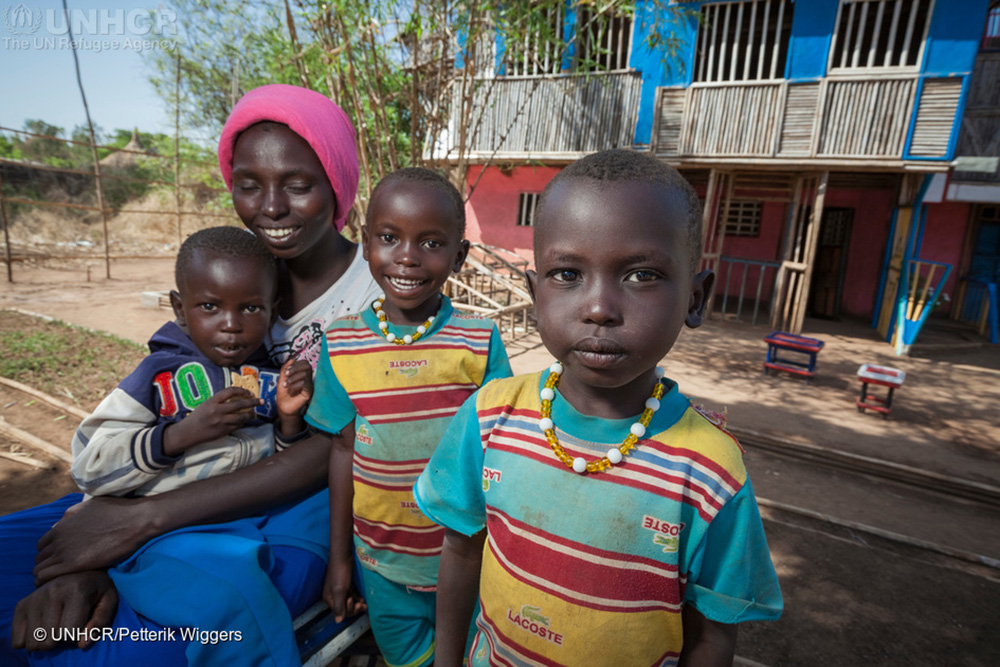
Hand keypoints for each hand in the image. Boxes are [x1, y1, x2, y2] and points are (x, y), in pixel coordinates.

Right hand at [11, 571, 117, 651]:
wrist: (78, 572)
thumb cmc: (97, 590)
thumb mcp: (109, 601)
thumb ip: (100, 623)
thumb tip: (82, 644)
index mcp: (76, 591)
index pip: (68, 633)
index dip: (77, 635)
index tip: (82, 623)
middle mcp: (52, 592)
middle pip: (49, 641)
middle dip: (60, 640)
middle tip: (68, 623)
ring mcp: (34, 598)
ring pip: (33, 643)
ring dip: (45, 641)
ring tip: (56, 624)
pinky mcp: (22, 605)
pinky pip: (18, 641)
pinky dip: (29, 640)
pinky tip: (42, 627)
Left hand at [33, 497, 153, 583]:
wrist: (136, 520)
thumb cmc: (117, 512)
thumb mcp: (88, 507)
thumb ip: (69, 517)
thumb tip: (57, 527)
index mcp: (60, 527)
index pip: (41, 546)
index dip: (49, 553)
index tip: (60, 560)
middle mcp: (58, 539)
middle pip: (40, 558)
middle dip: (47, 565)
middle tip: (61, 572)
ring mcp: (64, 552)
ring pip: (39, 570)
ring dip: (47, 575)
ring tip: (62, 580)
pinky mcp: (74, 564)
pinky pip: (46, 577)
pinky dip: (47, 582)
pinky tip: (60, 584)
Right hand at [163, 387, 260, 455]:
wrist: (188, 432)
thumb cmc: (197, 417)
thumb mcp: (206, 404)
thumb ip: (219, 401)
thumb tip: (237, 397)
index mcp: (212, 401)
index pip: (229, 391)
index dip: (241, 390)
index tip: (249, 392)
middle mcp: (217, 411)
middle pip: (239, 404)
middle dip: (252, 402)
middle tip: (260, 401)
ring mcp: (221, 422)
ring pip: (241, 417)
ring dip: (250, 414)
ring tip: (254, 413)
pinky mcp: (223, 431)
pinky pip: (237, 426)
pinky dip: (243, 423)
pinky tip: (245, 421)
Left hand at [277, 358, 312, 420]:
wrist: (283, 407)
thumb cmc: (283, 394)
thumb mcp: (282, 378)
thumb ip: (286, 368)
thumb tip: (292, 358)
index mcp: (302, 374)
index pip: (304, 363)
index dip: (295, 364)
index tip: (286, 371)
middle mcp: (308, 379)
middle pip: (307, 365)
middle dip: (295, 368)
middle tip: (286, 374)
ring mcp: (309, 385)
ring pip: (305, 374)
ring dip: (292, 378)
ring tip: (285, 385)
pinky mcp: (309, 392)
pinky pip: (304, 383)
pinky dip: (295, 385)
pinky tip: (290, 390)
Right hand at [322, 554, 366, 622]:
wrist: (344, 555)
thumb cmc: (340, 573)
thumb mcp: (340, 590)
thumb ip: (339, 606)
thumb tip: (338, 621)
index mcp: (329, 598)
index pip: (339, 612)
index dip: (349, 611)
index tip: (355, 603)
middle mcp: (333, 596)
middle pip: (344, 608)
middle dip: (353, 609)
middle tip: (362, 605)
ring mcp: (339, 590)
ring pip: (348, 603)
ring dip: (356, 605)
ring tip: (364, 603)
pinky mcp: (345, 585)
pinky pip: (351, 596)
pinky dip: (357, 598)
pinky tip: (362, 599)